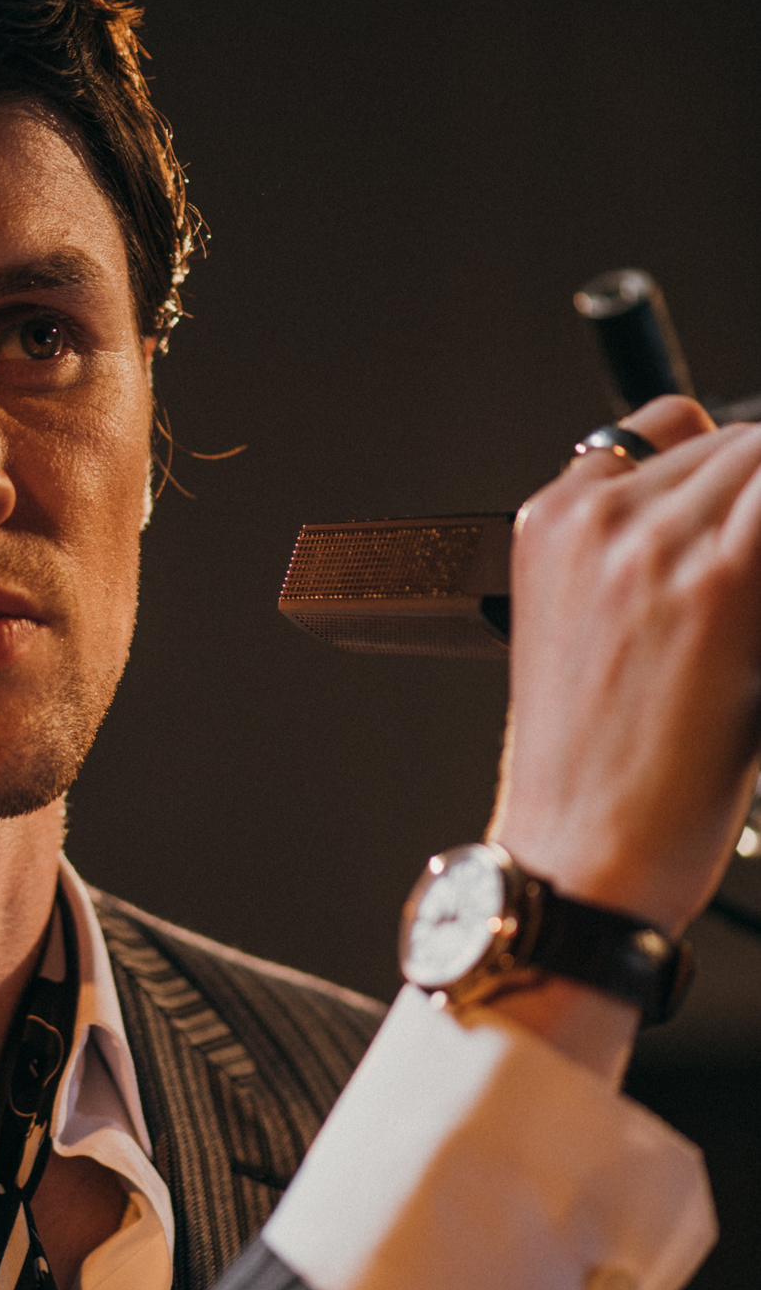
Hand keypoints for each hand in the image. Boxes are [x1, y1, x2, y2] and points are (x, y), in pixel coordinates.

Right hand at [489, 395, 760, 937]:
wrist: (581, 861)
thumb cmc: (592, 777)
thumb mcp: (585, 638)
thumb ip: (641, 558)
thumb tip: (735, 528)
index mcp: (549, 523)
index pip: (669, 428)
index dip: (725, 475)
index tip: (742, 529)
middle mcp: (595, 517)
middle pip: (739, 443)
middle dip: (760, 510)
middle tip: (754, 597)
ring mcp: (656, 544)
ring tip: (756, 615)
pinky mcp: (721, 584)